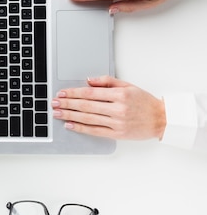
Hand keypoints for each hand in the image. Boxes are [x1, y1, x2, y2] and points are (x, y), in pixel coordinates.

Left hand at [51, 76, 165, 140]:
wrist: (161, 119)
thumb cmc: (144, 101)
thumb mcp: (127, 85)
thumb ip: (107, 81)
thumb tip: (88, 80)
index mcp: (119, 95)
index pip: (90, 93)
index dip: (73, 93)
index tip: (62, 93)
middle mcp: (117, 109)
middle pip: (86, 105)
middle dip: (67, 104)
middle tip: (54, 103)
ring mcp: (117, 122)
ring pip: (88, 118)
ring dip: (70, 115)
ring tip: (57, 113)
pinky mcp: (117, 134)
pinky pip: (95, 131)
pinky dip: (81, 128)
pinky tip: (70, 125)